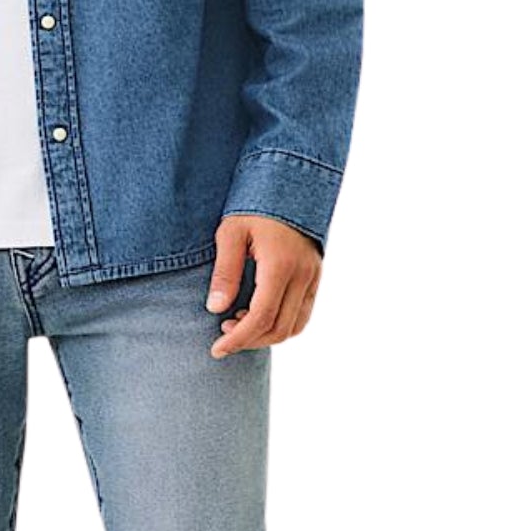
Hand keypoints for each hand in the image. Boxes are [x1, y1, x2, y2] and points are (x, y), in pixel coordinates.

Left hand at [207, 216, 321, 356]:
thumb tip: (215, 309)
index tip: (217, 348)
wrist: (289, 182)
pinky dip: (283, 324)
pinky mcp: (316, 276)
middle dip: (249, 340)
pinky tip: (258, 315)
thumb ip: (225, 272)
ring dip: (266, 335)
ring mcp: (313, 277)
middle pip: (279, 328)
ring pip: (295, 326)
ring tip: (238, 323)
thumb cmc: (254, 205)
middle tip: (223, 334)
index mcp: (280, 266)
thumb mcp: (231, 233)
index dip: (238, 339)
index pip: (260, 317)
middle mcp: (302, 275)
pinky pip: (304, 313)